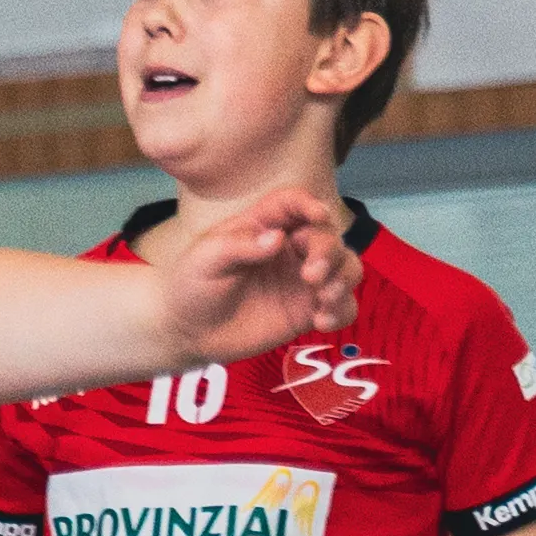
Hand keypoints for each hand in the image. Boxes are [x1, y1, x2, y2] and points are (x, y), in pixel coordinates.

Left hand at [158, 184, 358, 364]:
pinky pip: (342, 306)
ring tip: (324, 298)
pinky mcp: (308, 309)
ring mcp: (303, 279)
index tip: (316, 216)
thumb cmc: (193, 285)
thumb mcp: (206, 259)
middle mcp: (290, 248)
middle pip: (328, 236)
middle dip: (329, 251)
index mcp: (264, 225)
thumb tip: (276, 238)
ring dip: (344, 278)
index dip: (309, 204)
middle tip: (311, 275)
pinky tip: (321, 321)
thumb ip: (239, 246)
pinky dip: (342, 311)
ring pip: (346, 267)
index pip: (294, 203)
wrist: (189, 331)